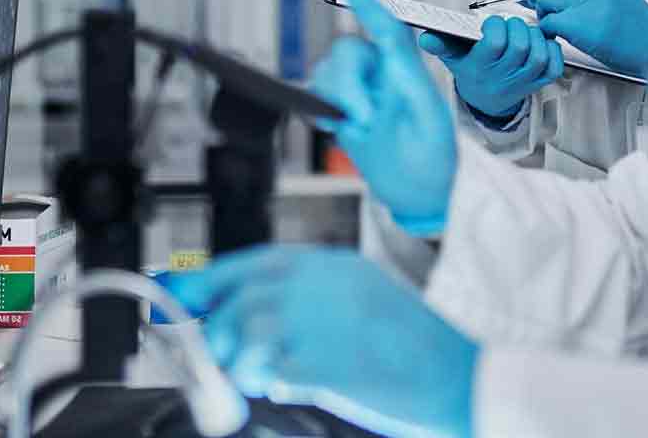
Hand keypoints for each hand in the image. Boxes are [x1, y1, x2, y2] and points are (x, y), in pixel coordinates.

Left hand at [170, 246, 476, 437]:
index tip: (184, 296)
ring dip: (240, 359)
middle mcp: (322, 283)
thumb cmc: (419, 349)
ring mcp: (319, 318)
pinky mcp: (319, 359)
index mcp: (336, 266)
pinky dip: (263, 381)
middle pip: (238, 293)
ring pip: (243, 330)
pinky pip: (264, 369)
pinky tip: (287, 385)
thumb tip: (254, 335)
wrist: (463, 374)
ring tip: (264, 375)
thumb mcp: (364, 308)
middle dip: (216, 325)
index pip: (256, 263)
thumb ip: (311, 313)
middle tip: (219, 352)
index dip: (214, 281)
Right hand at [309, 0, 456, 234]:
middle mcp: (384, 79)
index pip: (385, 28)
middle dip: (348, 82)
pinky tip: (339, 125)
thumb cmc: (434, 159)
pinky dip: (321, 105)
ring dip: (338, 97)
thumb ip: (404, 67)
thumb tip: (387, 32)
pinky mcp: (345, 116)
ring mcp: (364, 97)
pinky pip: (319, 94)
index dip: (368, 5)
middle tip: (365, 118)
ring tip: (362, 127)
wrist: (422, 196)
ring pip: (329, 72)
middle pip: (349, 51)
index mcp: (407, 73)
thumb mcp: (424, 110)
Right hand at [420, 15, 562, 120]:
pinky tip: (541, 43)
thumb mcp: (453, 58)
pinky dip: (552, 51)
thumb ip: (440, 45)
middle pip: (520, 47)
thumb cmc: (471, 70)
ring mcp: (524, 81)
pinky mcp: (540, 82)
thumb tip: (425, 38)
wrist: (487, 99)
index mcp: (482, 67)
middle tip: (510, 25)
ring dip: (535, 37)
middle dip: (517, 28)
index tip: (491, 23)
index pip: (495, 43)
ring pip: (539, 55)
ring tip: (525, 32)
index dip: (496, 26)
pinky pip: (554, 66)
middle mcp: (504, 76)